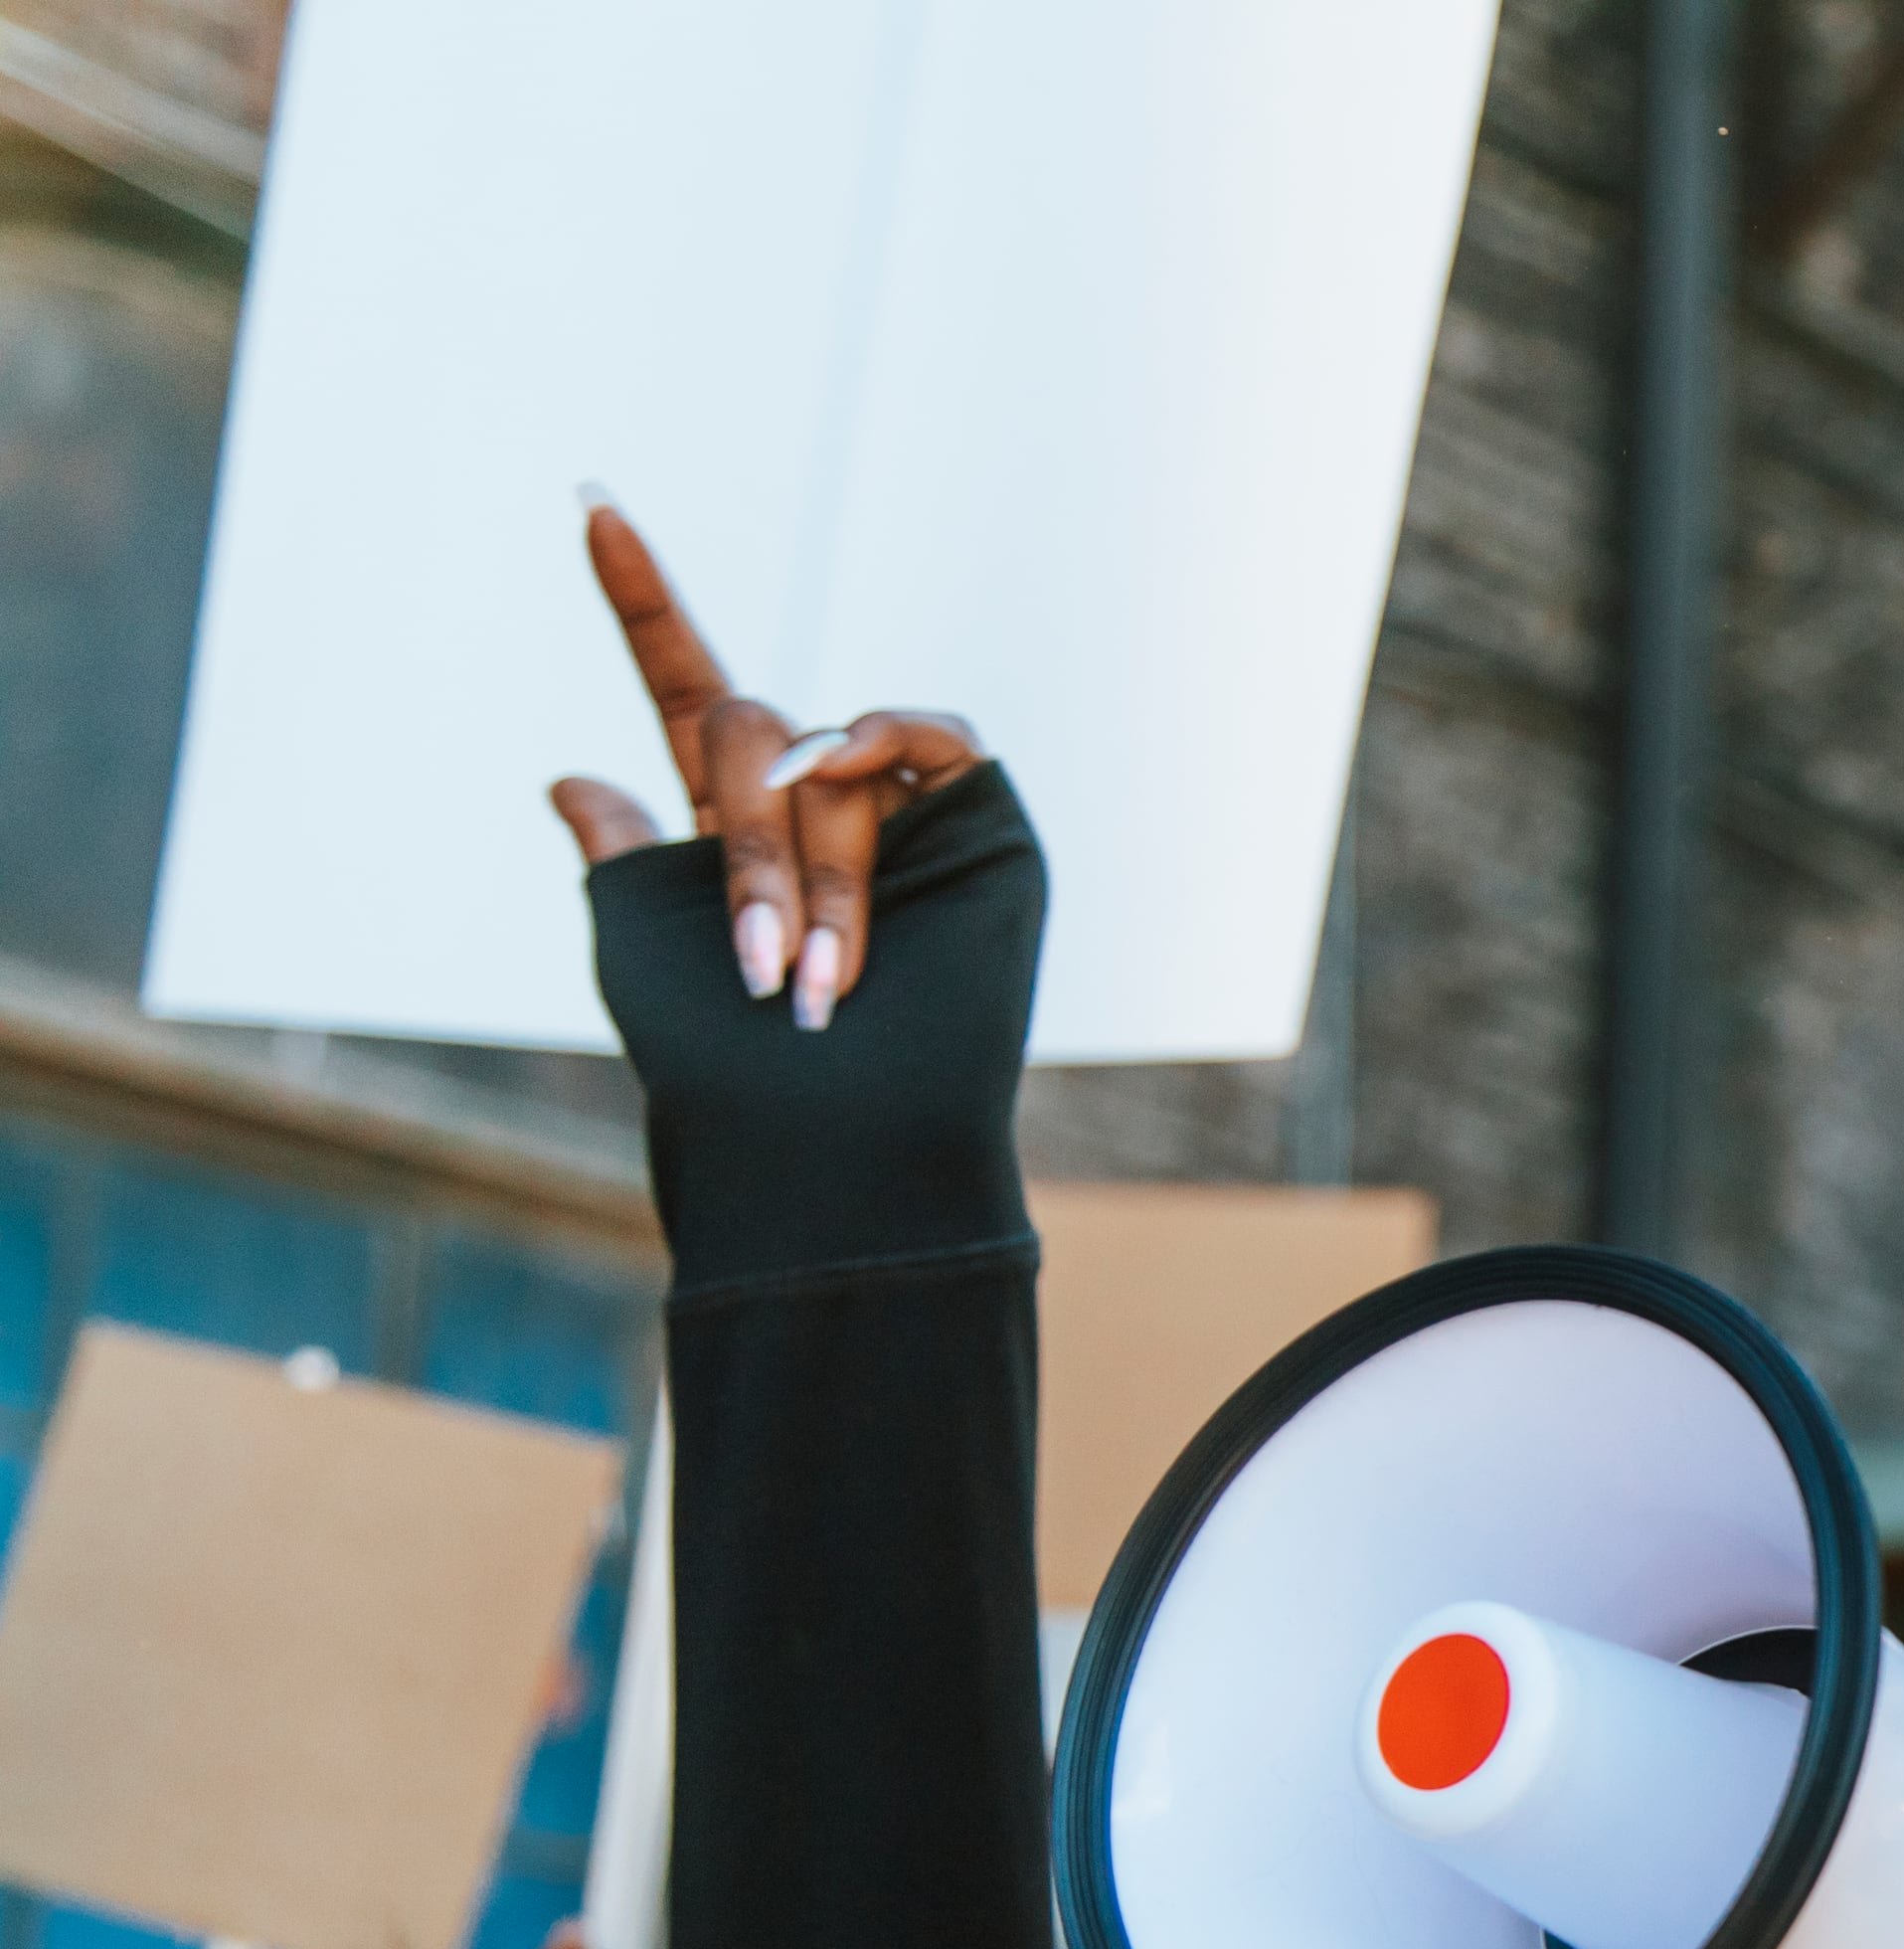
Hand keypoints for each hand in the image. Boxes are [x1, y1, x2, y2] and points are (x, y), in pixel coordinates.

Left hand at [543, 501, 987, 1030]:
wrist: (843, 1137)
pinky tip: (848, 773)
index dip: (642, 601)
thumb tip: (572, 776)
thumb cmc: (732, 1067)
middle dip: (746, 849)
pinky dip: (881, 739)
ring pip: (829, 762)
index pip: (684, 686)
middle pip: (749, 735)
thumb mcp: (639, 941)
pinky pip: (930, 734)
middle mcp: (817, 804)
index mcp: (732, 823)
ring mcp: (902, 812)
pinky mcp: (981, 826)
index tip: (591, 506)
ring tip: (825, 981)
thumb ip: (618, 849)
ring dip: (816, 874)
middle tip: (763, 970)